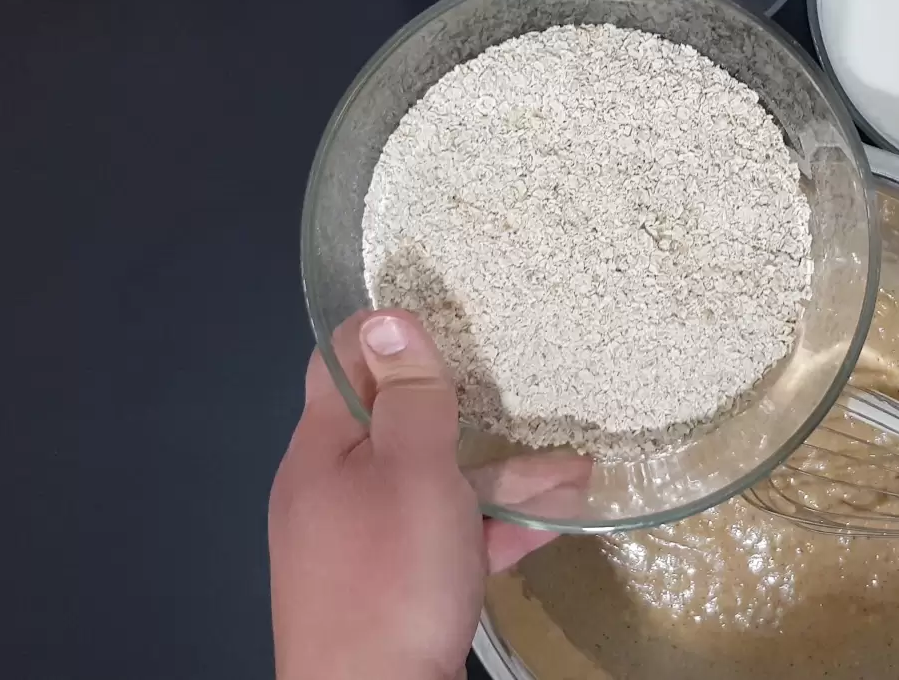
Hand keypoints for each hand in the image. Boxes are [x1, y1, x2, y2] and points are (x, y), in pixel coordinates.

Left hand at [269, 310, 590, 679]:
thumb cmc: (389, 580)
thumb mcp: (411, 472)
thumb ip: (409, 396)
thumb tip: (388, 317)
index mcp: (322, 450)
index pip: (341, 362)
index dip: (389, 331)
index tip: (449, 310)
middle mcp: (333, 490)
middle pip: (400, 426)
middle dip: (469, 408)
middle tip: (521, 381)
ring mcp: (362, 543)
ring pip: (435, 486)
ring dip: (502, 473)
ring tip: (577, 466)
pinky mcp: (392, 588)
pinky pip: (447, 538)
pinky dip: (495, 526)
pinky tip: (554, 521)